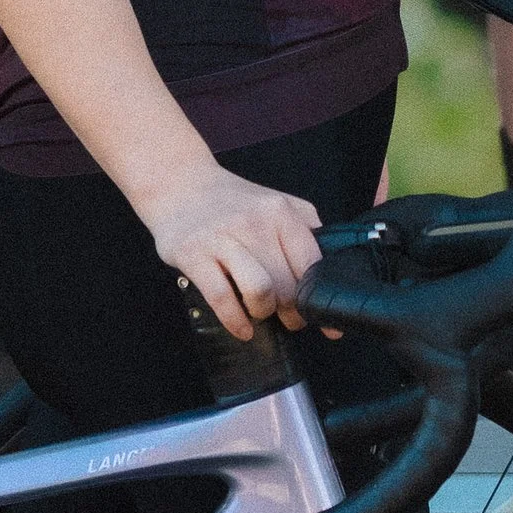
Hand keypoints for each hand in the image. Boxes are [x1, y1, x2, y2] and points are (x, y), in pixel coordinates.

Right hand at [141, 160, 323, 339]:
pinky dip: (236, 321)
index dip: (318, 299)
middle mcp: (256, 222)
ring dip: (264, 313)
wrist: (181, 184)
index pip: (312, 264)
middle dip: (291, 312)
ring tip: (260, 313)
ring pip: (260, 291)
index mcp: (282, 212)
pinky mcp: (194, 254)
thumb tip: (331, 274)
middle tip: (287, 318)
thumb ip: (305, 231)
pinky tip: (242, 328)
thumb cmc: (234, 203)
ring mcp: (223, 238)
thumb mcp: (277, 204)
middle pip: (288, 284)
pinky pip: (222, 298)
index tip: (323, 320)